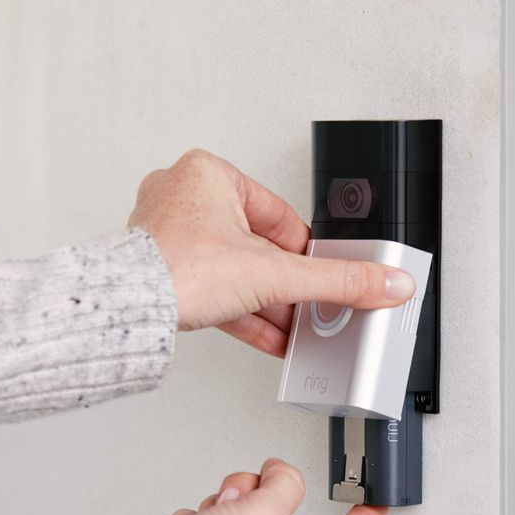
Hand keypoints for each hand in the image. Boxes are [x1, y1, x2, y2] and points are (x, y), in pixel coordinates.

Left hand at [129, 149, 415, 356]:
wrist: (127, 311)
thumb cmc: (178, 270)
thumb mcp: (275, 274)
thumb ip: (336, 281)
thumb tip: (386, 282)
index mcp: (211, 175)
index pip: (282, 219)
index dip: (307, 256)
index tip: (322, 280)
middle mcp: (186, 197)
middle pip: (259, 249)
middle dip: (285, 287)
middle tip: (307, 309)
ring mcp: (170, 235)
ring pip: (236, 273)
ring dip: (267, 305)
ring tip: (291, 329)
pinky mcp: (162, 270)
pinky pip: (214, 290)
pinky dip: (242, 314)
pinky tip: (270, 339)